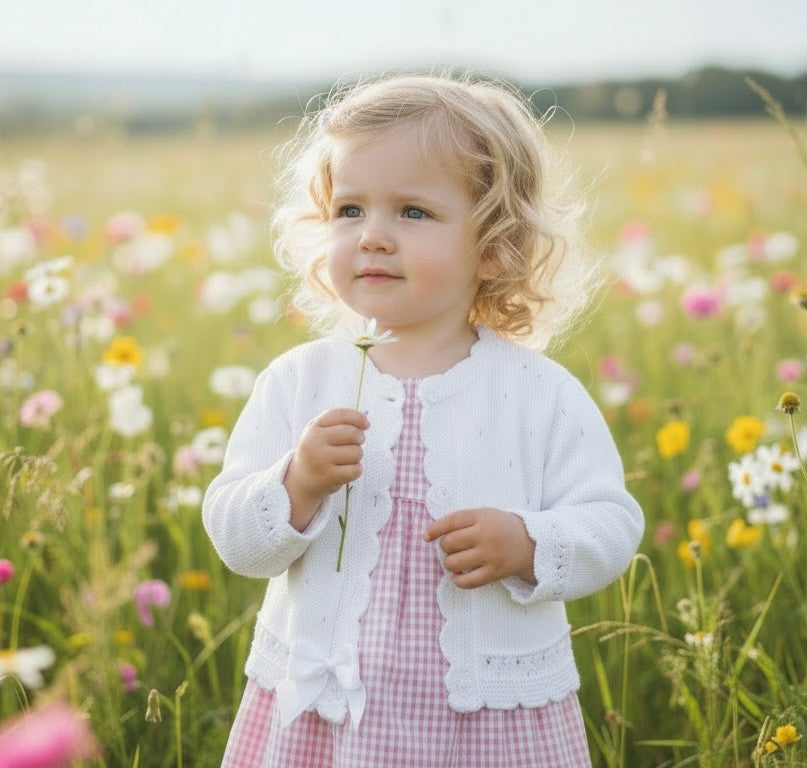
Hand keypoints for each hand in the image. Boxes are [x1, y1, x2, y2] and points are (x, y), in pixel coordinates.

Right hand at [284, 408, 368, 530]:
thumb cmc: (316, 452)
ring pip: (356, 452)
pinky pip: (356, 469)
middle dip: (360, 438)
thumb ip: (339, 422)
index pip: (340, 415)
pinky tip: (345, 471)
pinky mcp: (329, 476)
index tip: (366, 425)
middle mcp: (315, 442)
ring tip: (345, 459)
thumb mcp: (319, 433)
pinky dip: (356, 470)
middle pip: (352, 433)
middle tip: (355, 444)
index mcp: (313, 428)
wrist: (301, 481)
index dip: (357, 417)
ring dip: (356, 456)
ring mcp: (321, 460)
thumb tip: (366, 421)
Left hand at [423, 508, 535, 588]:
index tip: (426, 536)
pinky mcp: (494, 572)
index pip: (451, 521)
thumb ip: (463, 520)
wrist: (532, 543)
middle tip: (452, 548)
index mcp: (481, 516)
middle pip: (449, 543)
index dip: (435, 529)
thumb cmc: (502, 528)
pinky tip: (460, 575)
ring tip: (456, 561)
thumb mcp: (486, 515)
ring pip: (453, 563)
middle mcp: (485, 535)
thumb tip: (431, 533)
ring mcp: (490, 555)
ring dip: (449, 563)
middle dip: (445, 547)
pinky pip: (466, 582)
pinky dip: (458, 580)